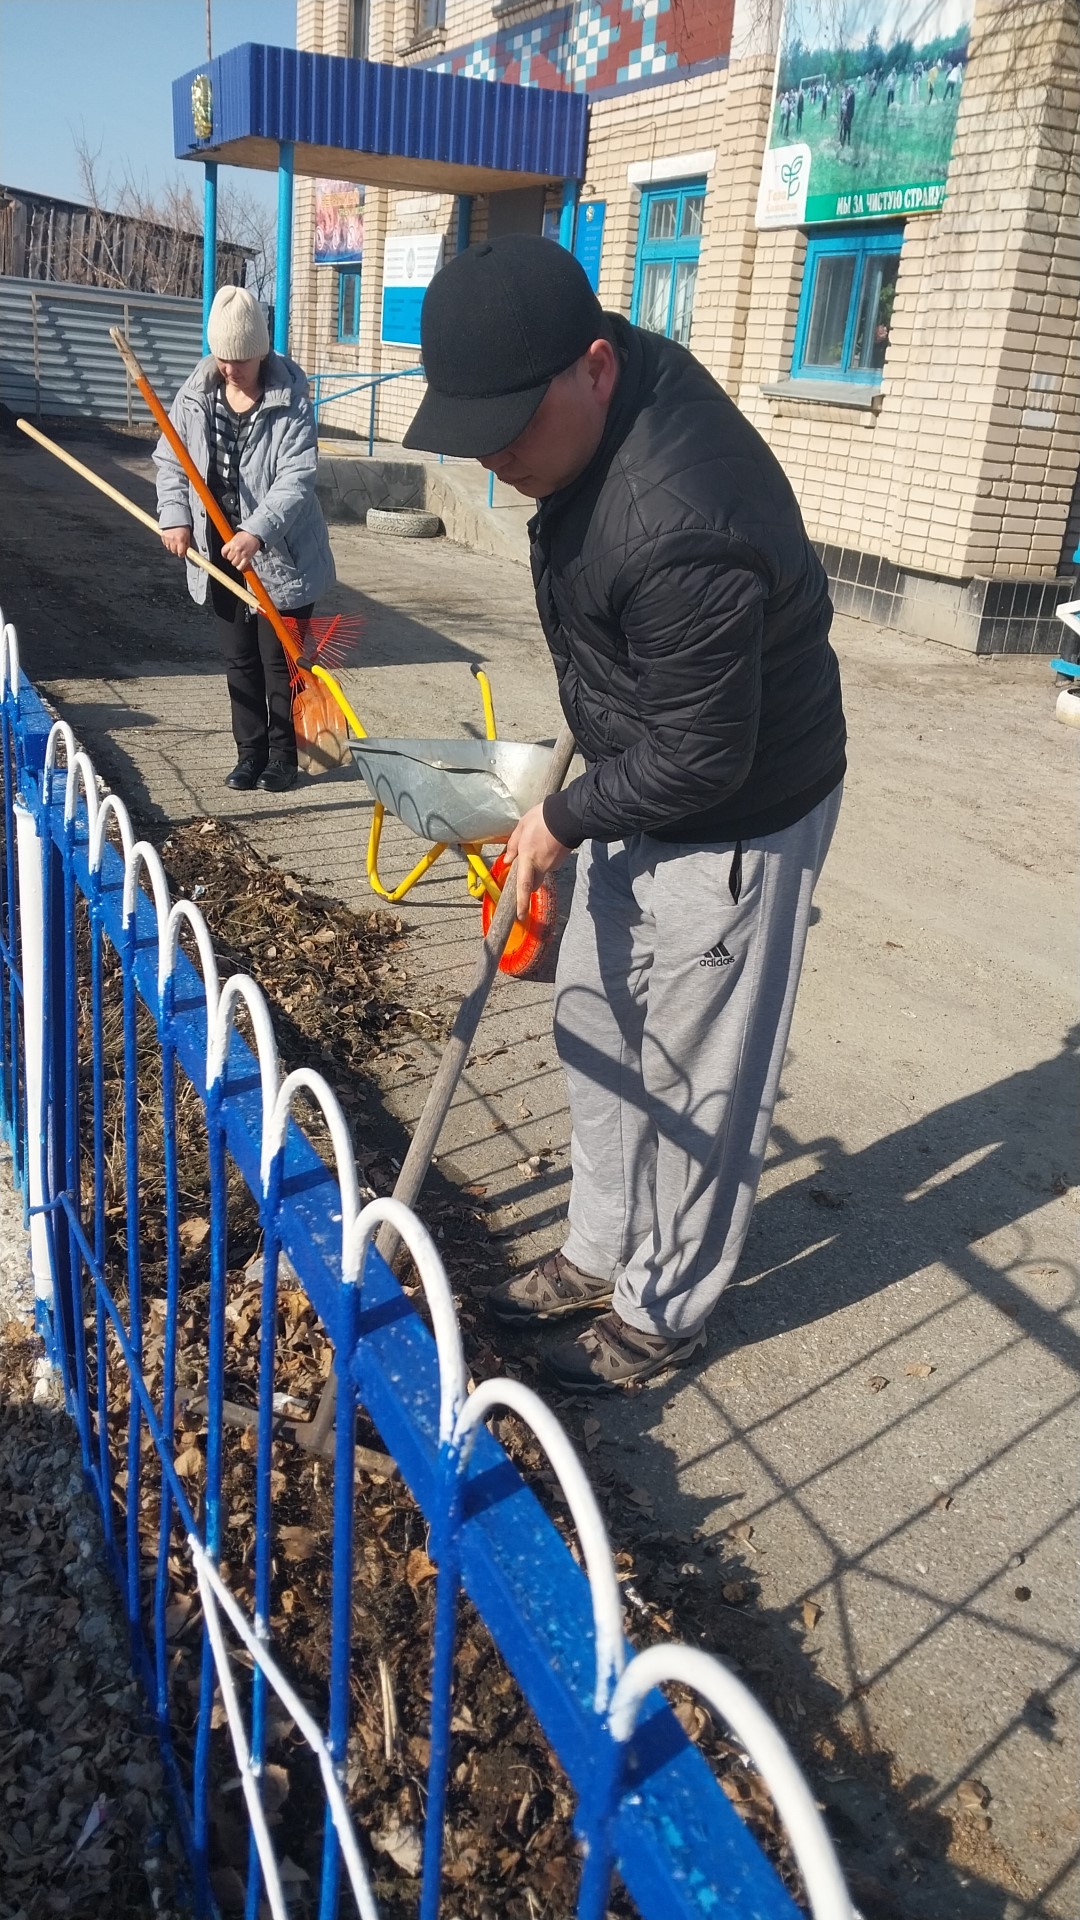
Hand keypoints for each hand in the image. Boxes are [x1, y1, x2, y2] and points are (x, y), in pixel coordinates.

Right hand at [160, 526, 191, 558]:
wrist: (175, 517)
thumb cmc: (183, 526)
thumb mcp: (188, 534)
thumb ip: (187, 543)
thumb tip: (187, 550)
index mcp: (180, 540)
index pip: (180, 553)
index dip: (182, 554)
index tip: (182, 554)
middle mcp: (173, 540)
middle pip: (174, 551)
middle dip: (177, 551)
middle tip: (179, 548)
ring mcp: (167, 538)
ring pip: (168, 548)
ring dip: (172, 547)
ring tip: (175, 543)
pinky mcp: (163, 536)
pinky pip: (165, 543)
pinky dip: (167, 543)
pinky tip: (170, 539)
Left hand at [221, 530, 261, 569]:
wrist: (255, 535)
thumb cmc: (246, 535)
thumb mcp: (235, 537)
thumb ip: (231, 543)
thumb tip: (228, 549)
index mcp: (232, 543)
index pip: (223, 552)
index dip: (224, 554)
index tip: (225, 555)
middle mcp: (236, 549)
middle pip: (229, 558)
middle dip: (231, 557)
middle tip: (234, 556)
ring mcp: (242, 554)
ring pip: (234, 563)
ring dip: (235, 562)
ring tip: (238, 560)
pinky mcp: (247, 558)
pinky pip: (240, 567)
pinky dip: (239, 567)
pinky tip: (240, 565)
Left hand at [504, 804, 570, 918]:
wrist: (567, 814)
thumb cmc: (542, 819)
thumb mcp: (521, 827)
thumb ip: (513, 845)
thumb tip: (507, 859)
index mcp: (528, 859)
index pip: (524, 886)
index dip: (522, 903)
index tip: (521, 916)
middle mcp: (541, 865)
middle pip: (533, 883)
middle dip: (528, 881)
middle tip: (524, 867)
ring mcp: (553, 864)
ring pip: (542, 871)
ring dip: (537, 864)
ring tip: (537, 843)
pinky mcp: (562, 860)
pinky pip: (550, 863)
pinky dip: (546, 857)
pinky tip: (546, 843)